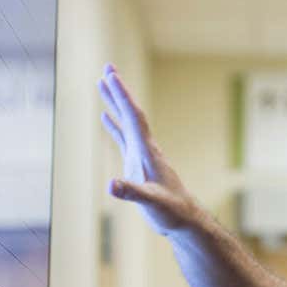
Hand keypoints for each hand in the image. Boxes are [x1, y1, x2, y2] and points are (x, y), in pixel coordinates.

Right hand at [99, 64, 196, 234]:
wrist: (184, 219)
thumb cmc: (171, 211)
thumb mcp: (151, 202)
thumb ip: (132, 192)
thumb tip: (112, 185)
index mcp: (148, 151)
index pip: (133, 117)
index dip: (122, 96)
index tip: (110, 75)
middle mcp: (146, 147)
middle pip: (130, 112)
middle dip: (118, 90)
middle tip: (107, 67)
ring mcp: (142, 154)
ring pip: (126, 121)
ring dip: (115, 102)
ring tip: (102, 83)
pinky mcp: (138, 164)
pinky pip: (124, 138)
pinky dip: (114, 125)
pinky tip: (105, 116)